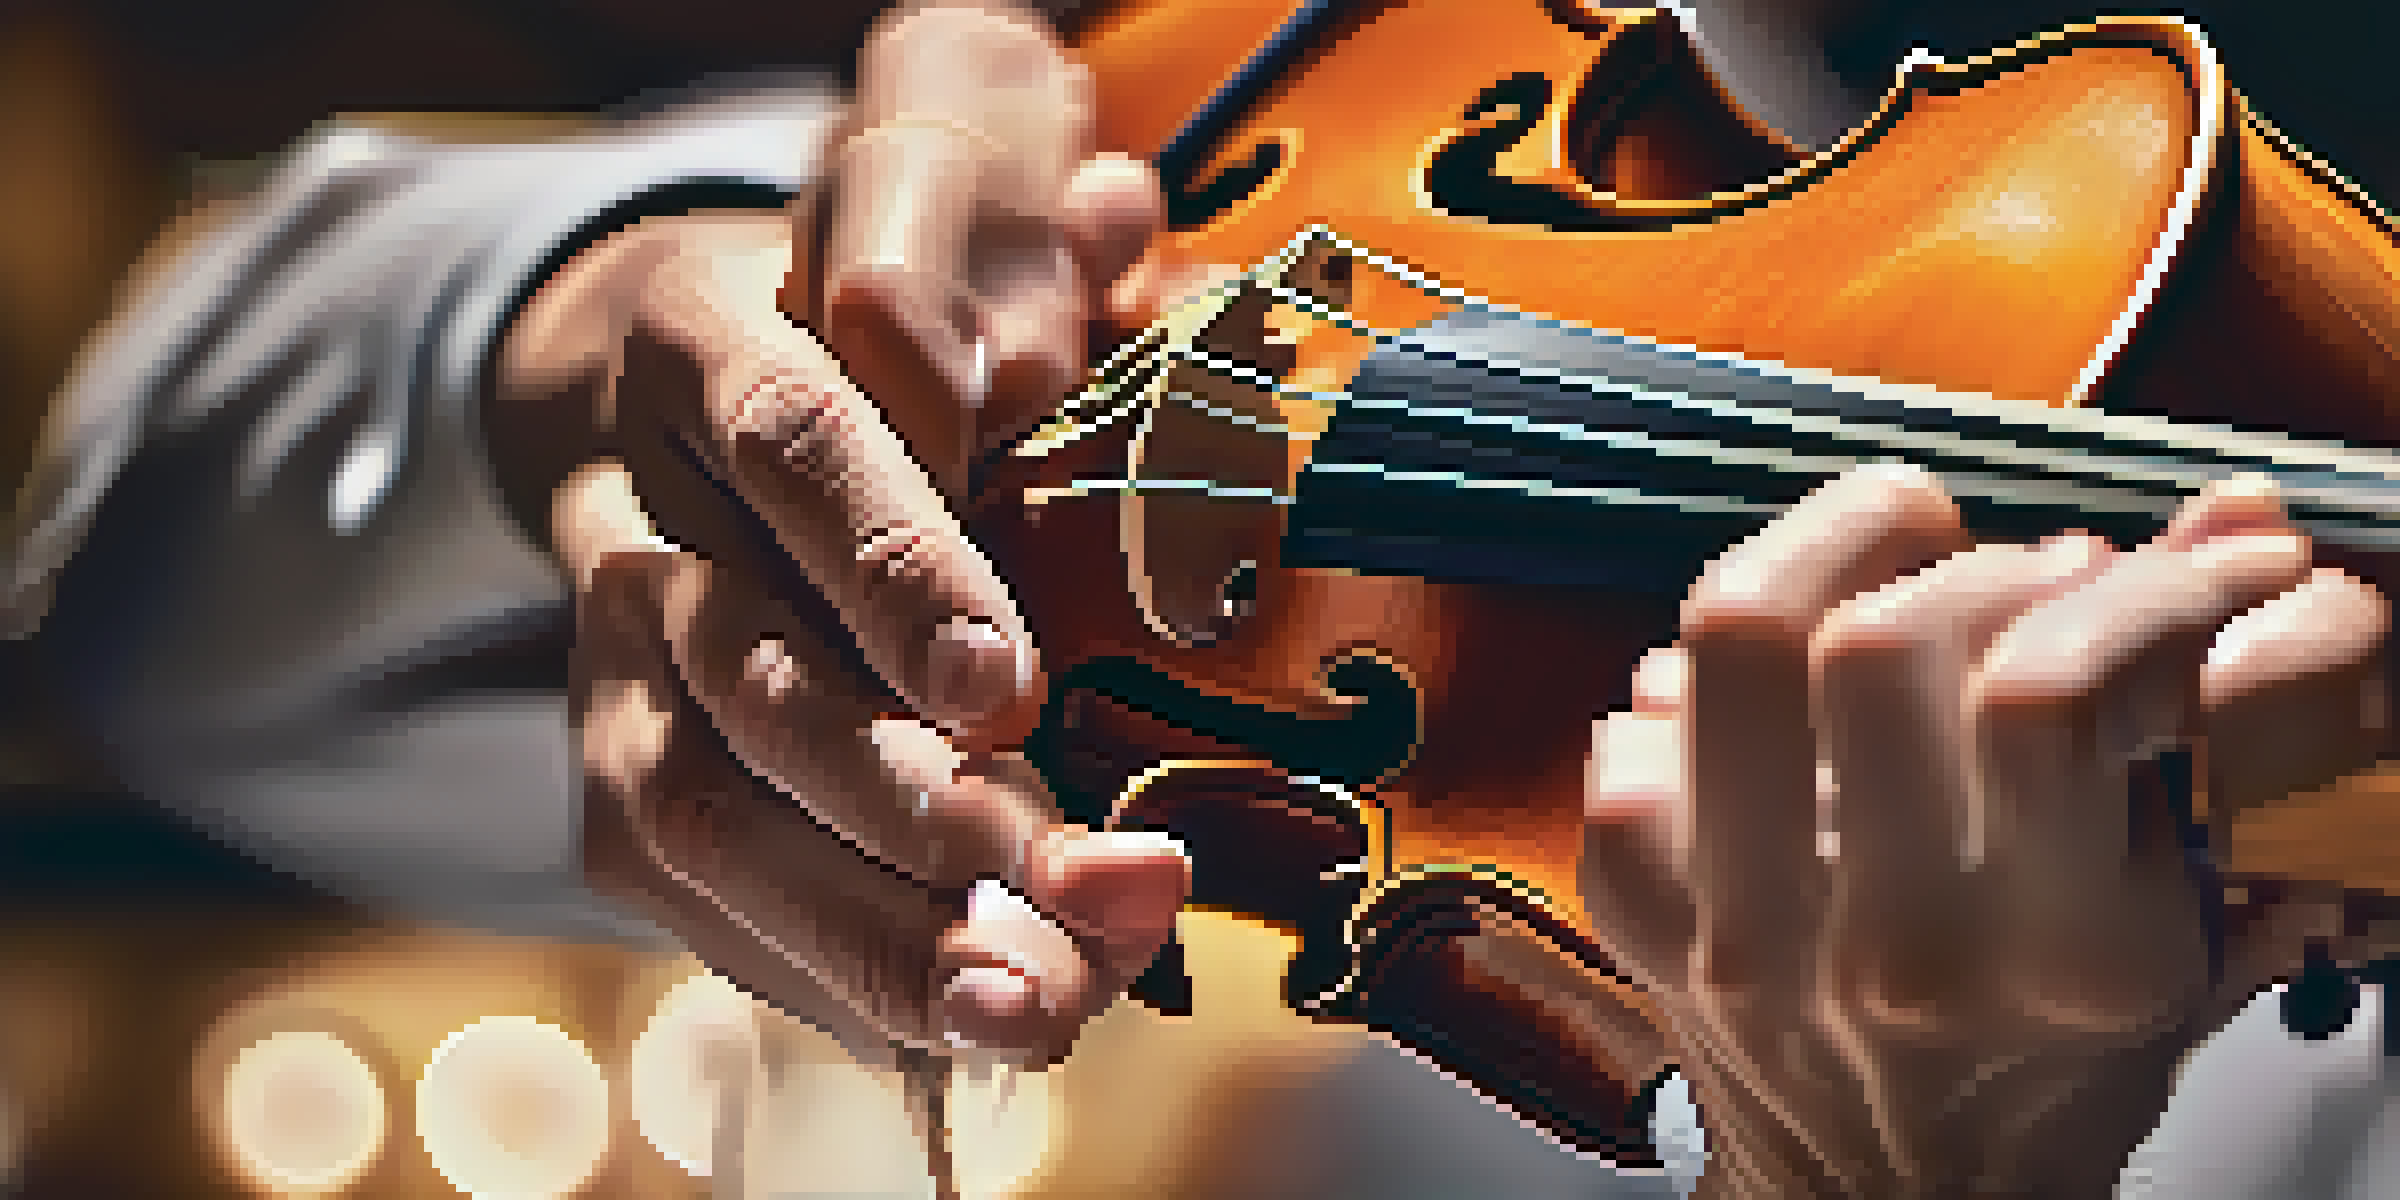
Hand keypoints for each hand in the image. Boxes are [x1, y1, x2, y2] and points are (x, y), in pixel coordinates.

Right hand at [493, 3, 1188, 1069]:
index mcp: (709, 340)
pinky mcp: (604, 764)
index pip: (794, 444)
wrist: (674, 393)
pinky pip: (685, 888)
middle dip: (910, 805)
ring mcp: (605, 651)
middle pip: (742, 672)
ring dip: (870, 924)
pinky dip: (823, 966)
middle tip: (1079, 901)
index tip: (1007, 691)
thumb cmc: (859, 335)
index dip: (894, 569)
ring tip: (1032, 1004)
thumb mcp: (927, 262)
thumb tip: (1113, 203)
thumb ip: (1019, 266)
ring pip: (693, 804)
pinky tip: (955, 1023)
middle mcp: (635, 503)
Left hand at [1581, 466, 2390, 1196]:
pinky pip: (1632, 730)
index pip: (2059, 693)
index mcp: (2057, 954)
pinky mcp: (1640, 917)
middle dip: (1968, 563)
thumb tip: (2235, 521)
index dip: (2125, 584)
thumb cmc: (2049, 1062)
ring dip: (1823, 554)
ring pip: (1735, 647)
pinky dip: (1693, 688)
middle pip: (1882, 644)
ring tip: (1887, 548)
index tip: (2154, 564)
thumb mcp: (2179, 929)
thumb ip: (2222, 732)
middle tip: (2012, 563)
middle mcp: (1889, 947)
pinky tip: (1768, 700)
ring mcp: (1743, 933)